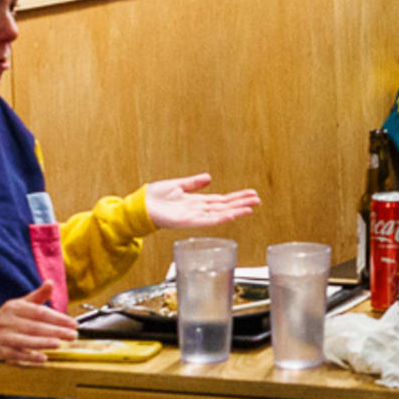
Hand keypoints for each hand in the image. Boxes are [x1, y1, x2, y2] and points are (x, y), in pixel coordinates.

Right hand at [0, 293, 77, 365]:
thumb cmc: (9, 318)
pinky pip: (15, 354)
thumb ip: (38, 296)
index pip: (39, 312)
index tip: (73, 323)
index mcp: (15, 307)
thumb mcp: (21, 304)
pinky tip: (43, 358)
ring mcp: (1, 336)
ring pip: (24, 340)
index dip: (58, 318)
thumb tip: (50, 283)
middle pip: (34, 327)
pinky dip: (29, 357)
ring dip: (42, 343)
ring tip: (59, 344)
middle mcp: (7, 321)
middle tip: (72, 335)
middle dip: (55, 331)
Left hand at [140, 172, 259, 229]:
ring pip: (220, 214)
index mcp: (196, 201)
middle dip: (241, 203)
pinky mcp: (187, 222)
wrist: (140, 206)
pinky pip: (207, 220)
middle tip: (258, 200)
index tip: (251, 194)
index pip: (221, 200)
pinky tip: (231, 215)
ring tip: (251, 208)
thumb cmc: (154, 198)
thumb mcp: (177, 185)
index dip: (236, 197)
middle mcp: (198, 210)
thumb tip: (209, 177)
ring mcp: (193, 217)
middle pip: (225, 206)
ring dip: (236, 211)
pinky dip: (221, 217)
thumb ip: (193, 183)